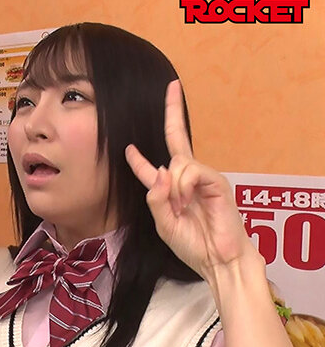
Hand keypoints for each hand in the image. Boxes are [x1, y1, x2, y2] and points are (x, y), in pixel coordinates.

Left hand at [124, 80, 256, 281]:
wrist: (217, 260)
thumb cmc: (193, 245)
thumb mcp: (163, 224)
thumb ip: (155, 198)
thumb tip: (160, 170)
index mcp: (172, 191)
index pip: (153, 169)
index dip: (138, 160)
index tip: (128, 148)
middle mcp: (188, 179)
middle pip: (177, 139)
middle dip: (173, 112)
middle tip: (172, 86)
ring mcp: (203, 178)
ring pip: (177, 164)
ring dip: (172, 188)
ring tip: (180, 208)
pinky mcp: (217, 181)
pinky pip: (191, 172)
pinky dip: (183, 187)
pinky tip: (187, 203)